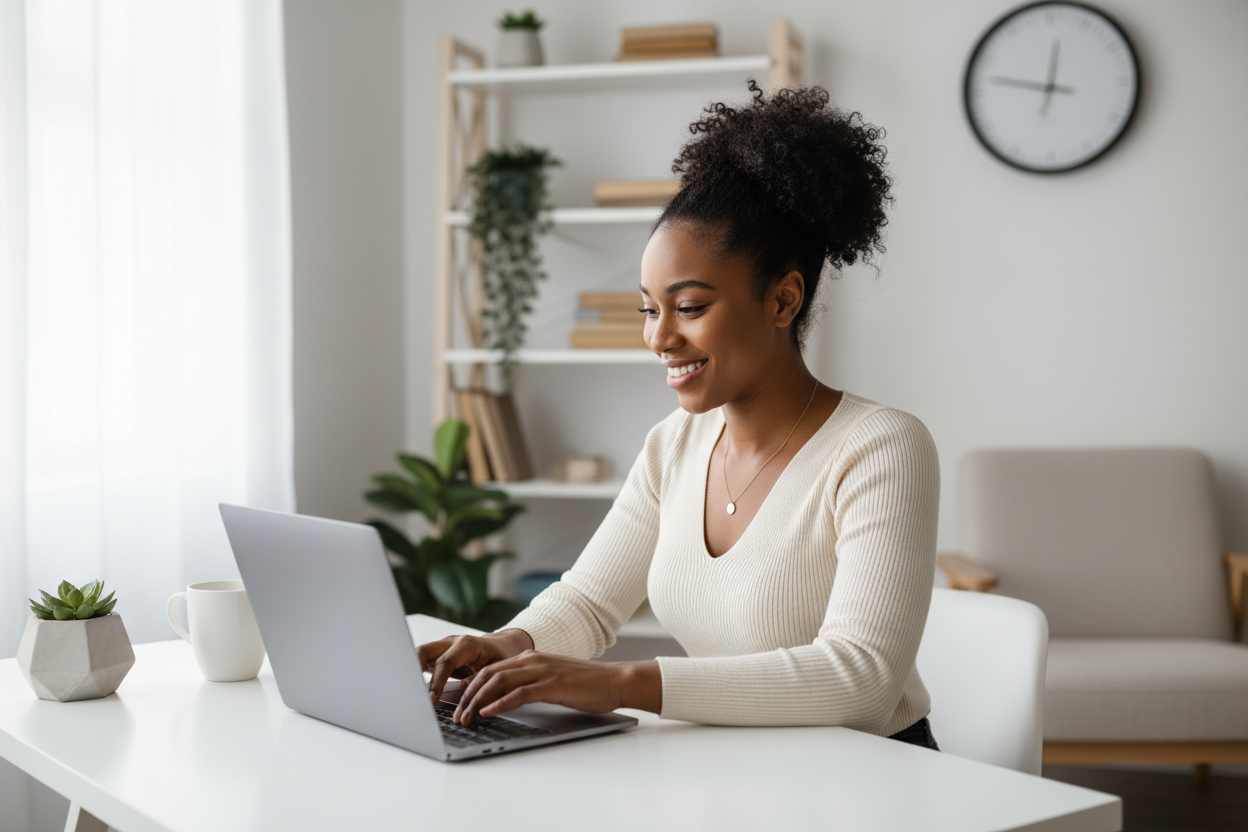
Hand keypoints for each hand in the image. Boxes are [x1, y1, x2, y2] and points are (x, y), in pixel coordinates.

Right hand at [418, 629, 533, 704]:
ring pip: (419, 655)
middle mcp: (451, 643)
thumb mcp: (500, 668)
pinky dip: (416, 675)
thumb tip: (466, 691)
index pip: (445, 661)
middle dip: (413, 669)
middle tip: (411, 692)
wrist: (504, 646)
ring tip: (409, 693)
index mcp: (467, 644)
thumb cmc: (503, 656)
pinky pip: (423, 663)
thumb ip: (484, 679)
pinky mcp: (439, 656)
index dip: (437, 682)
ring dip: (412, 672)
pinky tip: (414, 690)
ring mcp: (443, 648)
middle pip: (424, 651)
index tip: (432, 699)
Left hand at [454, 652, 660, 724]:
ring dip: (478, 701)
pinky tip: (488, 712)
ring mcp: (542, 671)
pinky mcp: (552, 685)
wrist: (615, 681)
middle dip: (469, 695)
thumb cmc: (586, 684)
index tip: (459, 701)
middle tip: (457, 714)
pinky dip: (499, 703)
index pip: (492, 668)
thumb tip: (507, 696)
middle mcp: (533, 660)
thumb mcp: (551, 679)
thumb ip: (530, 682)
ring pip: (499, 682)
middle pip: (489, 674)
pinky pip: (519, 693)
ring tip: (467, 717)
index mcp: (531, 657)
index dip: (471, 685)